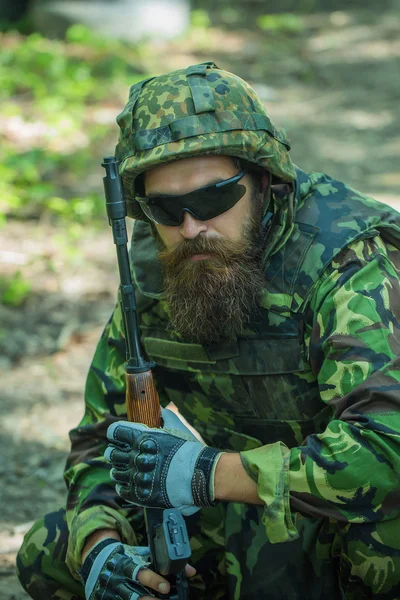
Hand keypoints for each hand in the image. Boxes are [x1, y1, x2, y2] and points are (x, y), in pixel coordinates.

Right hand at [80, 537, 195, 599]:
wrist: (99, 559)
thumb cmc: (127, 557)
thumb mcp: (144, 554)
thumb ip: (165, 561)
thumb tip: (191, 571)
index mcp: (127, 564)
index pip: (140, 571)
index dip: (153, 580)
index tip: (167, 587)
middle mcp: (117, 579)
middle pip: (133, 594)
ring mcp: (111, 593)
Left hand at [104, 410, 222, 514]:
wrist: (200, 475)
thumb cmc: (189, 450)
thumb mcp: (178, 427)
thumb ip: (166, 415)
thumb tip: (160, 407)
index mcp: (141, 438)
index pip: (114, 432)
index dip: (115, 434)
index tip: (118, 437)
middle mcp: (135, 457)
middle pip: (111, 453)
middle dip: (115, 453)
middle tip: (121, 454)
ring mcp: (136, 477)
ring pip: (115, 472)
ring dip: (119, 470)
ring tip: (127, 470)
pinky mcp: (140, 494)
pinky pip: (122, 489)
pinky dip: (124, 486)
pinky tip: (131, 483)